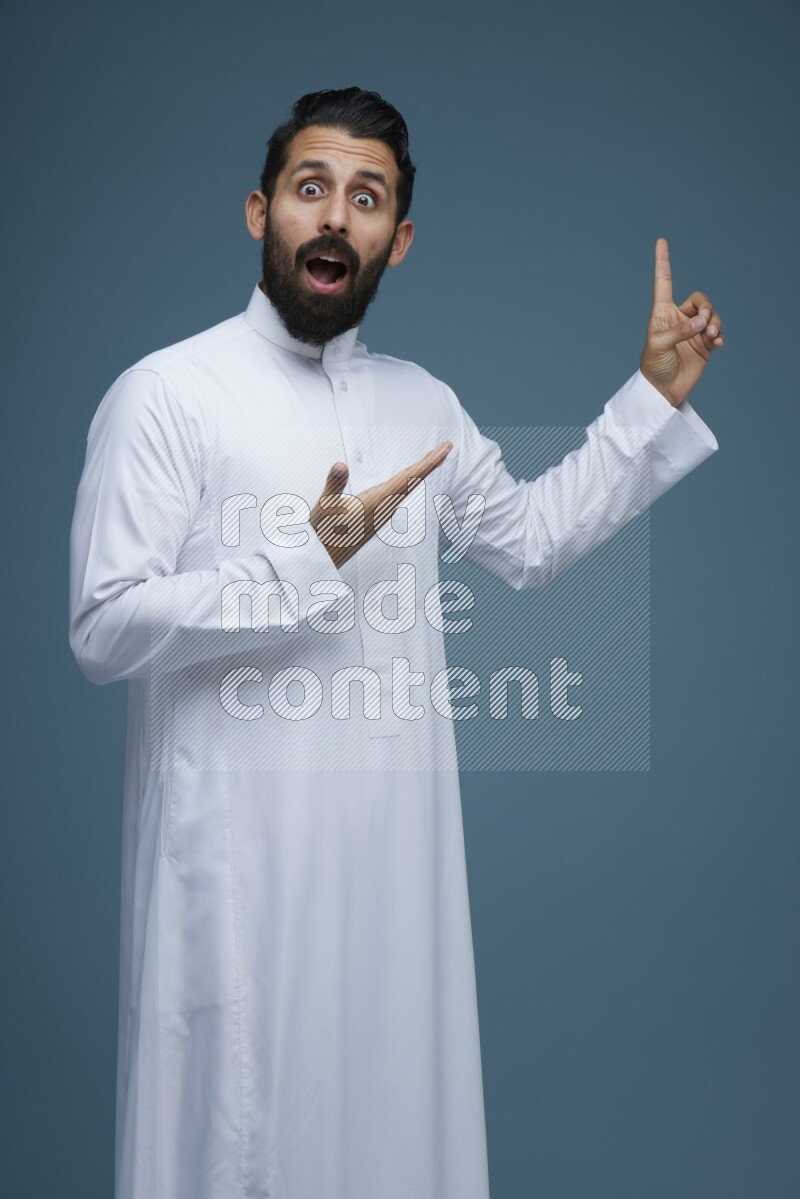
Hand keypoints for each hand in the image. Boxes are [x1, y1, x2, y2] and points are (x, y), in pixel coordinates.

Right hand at [309, 442, 452, 568]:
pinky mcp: (376, 517)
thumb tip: (340, 466)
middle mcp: (384, 508)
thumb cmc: (323, 533)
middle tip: (447, 447)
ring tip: (431, 458)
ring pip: (407, 488)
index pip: (409, 478)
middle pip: (413, 481)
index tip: (446, 449)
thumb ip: (334, 484)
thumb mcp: (325, 505)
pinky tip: (407, 480)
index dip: (429, 463)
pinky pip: (398, 495)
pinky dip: (407, 482)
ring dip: (420, 472)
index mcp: (378, 502)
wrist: (323, 560)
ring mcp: (381, 514)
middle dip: (430, 463)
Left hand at [639, 237, 724, 407]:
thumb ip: (679, 331)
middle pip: (699, 299)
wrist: (663, 391)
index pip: (663, 282)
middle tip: (704, 323)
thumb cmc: (653, 366)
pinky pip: (718, 332)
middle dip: (706, 307)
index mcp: (661, 313)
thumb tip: (701, 322)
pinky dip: (720, 336)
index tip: (661, 241)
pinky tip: (717, 344)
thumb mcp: (658, 346)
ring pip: (711, 315)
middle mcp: (678, 319)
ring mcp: (692, 331)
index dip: (662, 262)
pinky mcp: (704, 345)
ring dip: (714, 323)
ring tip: (711, 337)